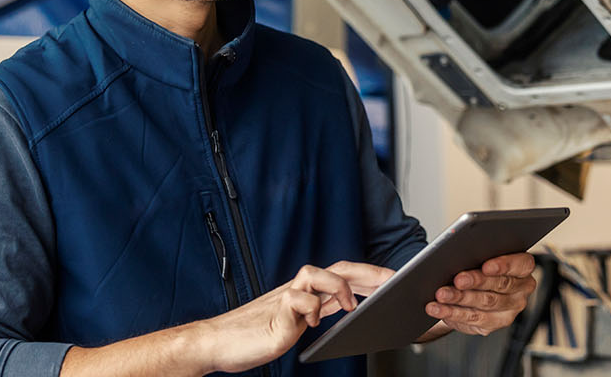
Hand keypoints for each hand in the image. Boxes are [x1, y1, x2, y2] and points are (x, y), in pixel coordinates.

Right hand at [198, 261, 390, 373]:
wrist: (218, 342)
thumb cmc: (253, 334)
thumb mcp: (295, 322)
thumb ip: (316, 311)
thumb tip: (343, 308)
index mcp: (305, 293)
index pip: (342, 274)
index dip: (369, 274)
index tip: (392, 279)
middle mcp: (297, 290)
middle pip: (337, 268)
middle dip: (368, 273)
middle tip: (392, 280)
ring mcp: (285, 299)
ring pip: (316, 273)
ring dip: (339, 286)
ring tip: (350, 306)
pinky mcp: (275, 313)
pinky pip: (298, 300)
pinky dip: (310, 309)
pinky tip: (312, 323)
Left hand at [424, 253, 536, 335]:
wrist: (469, 290)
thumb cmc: (476, 265)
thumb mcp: (480, 256)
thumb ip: (477, 253)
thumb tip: (457, 249)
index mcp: (523, 269)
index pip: (520, 264)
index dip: (504, 265)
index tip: (486, 266)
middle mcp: (520, 291)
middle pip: (500, 285)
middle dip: (476, 281)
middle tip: (458, 280)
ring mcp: (508, 311)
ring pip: (484, 304)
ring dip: (460, 298)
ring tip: (442, 294)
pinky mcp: (492, 325)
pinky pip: (471, 319)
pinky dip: (451, 313)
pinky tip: (438, 308)